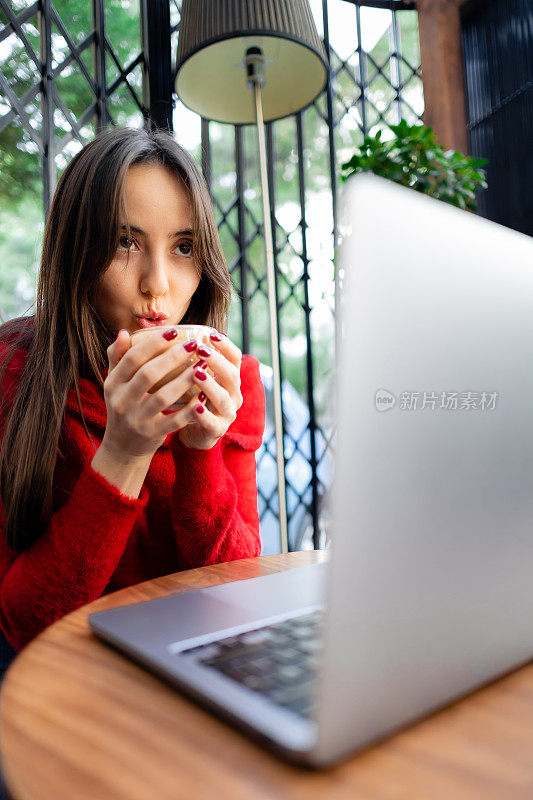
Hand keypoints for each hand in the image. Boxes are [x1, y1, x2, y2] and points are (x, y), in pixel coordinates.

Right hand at [100, 329, 209, 461]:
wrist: (122, 447)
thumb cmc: (124, 407)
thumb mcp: (115, 384)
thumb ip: (117, 358)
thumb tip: (124, 332)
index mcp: (113, 384)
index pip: (132, 358)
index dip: (153, 344)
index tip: (174, 331)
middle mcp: (122, 401)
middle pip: (149, 374)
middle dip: (173, 357)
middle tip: (194, 345)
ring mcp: (137, 419)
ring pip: (163, 396)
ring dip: (185, 380)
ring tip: (202, 367)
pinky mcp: (151, 434)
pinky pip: (174, 420)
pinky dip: (189, 409)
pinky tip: (203, 396)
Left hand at [178, 332, 242, 449]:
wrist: (195, 433)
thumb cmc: (193, 399)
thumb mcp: (196, 378)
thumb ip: (190, 359)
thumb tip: (168, 332)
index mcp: (228, 379)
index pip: (235, 358)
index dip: (226, 345)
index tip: (211, 334)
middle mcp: (232, 394)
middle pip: (232, 375)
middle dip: (217, 361)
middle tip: (201, 350)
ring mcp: (226, 413)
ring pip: (223, 398)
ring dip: (210, 385)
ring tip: (196, 374)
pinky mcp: (217, 430)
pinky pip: (213, 423)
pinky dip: (204, 415)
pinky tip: (194, 407)